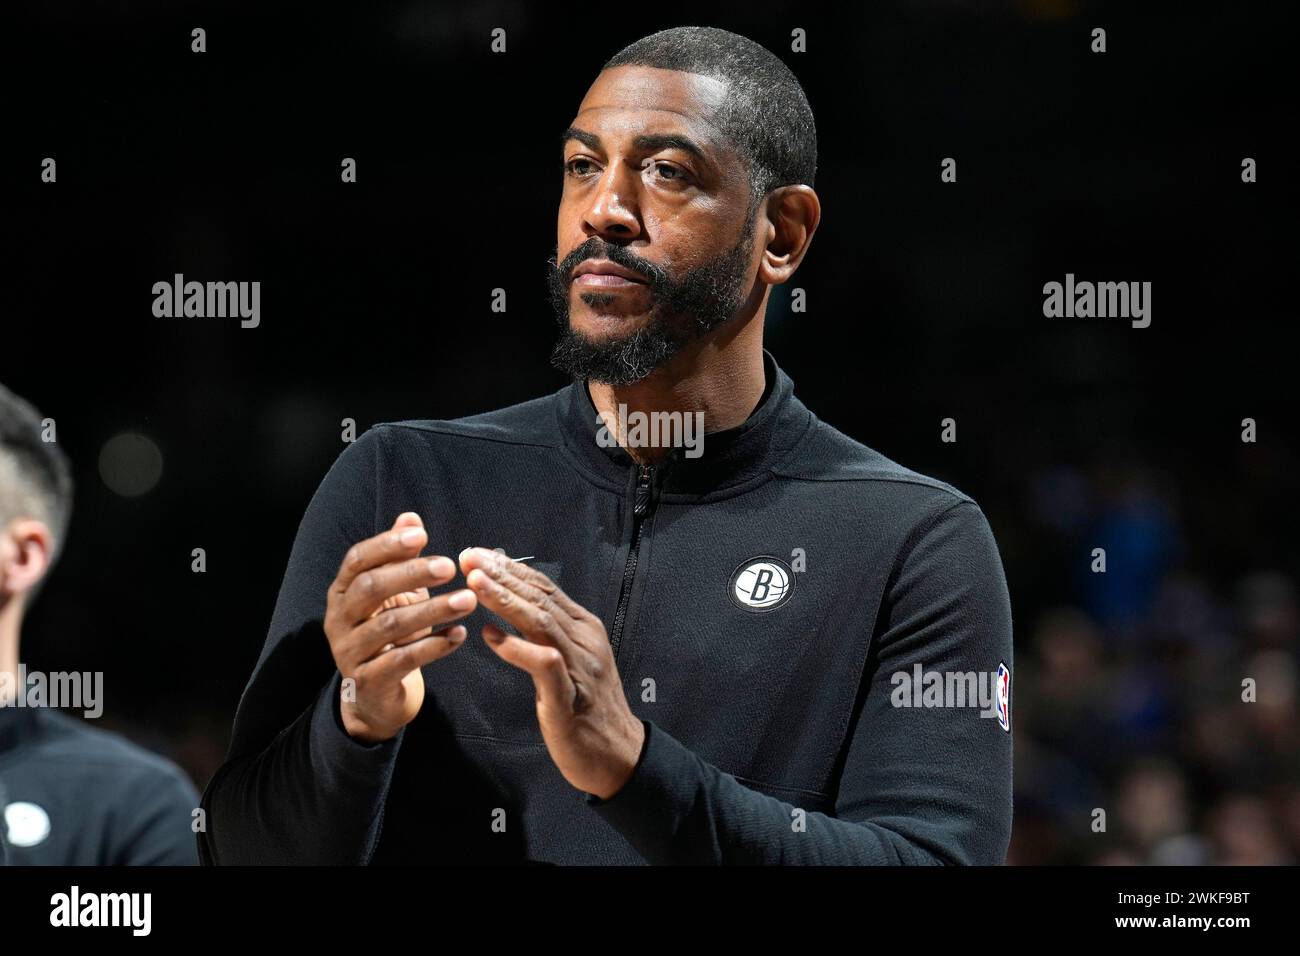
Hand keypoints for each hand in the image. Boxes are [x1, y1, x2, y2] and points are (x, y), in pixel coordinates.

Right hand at [323, 513, 477, 742]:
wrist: (375, 694)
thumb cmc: (388, 632)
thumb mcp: (395, 593)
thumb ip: (399, 557)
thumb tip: (411, 518)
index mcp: (342, 591)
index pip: (358, 560)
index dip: (387, 545)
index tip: (422, 535)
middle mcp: (339, 619)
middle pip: (370, 588)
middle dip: (411, 574)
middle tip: (450, 566)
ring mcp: (349, 651)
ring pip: (390, 625)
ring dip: (433, 610)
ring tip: (468, 600)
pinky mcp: (366, 681)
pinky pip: (401, 661)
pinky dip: (433, 646)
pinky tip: (459, 635)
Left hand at [458, 547, 644, 799]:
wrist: (617, 755)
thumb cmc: (584, 707)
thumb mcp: (570, 660)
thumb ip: (546, 634)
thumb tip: (507, 609)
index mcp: (584, 628)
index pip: (545, 587)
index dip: (510, 568)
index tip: (478, 554)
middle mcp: (585, 641)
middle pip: (540, 598)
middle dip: (502, 575)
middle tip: (468, 558)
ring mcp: (580, 668)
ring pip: (541, 623)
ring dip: (506, 601)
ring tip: (475, 584)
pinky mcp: (570, 698)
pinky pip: (543, 665)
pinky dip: (516, 648)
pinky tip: (490, 637)